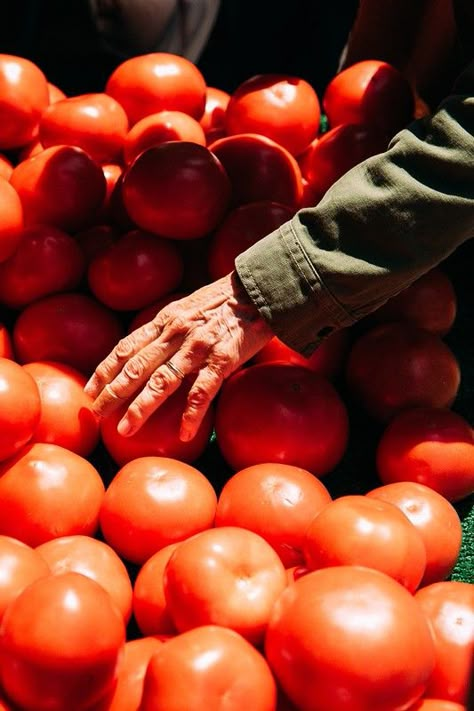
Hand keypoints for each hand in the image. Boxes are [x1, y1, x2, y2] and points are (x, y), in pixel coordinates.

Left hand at [84, 272, 273, 440]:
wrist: (259, 289)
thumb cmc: (224, 301)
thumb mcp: (187, 308)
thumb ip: (168, 328)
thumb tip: (148, 351)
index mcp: (165, 320)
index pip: (126, 347)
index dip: (105, 370)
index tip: (89, 390)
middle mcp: (176, 332)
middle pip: (136, 367)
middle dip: (113, 393)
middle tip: (96, 416)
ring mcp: (198, 346)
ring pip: (162, 381)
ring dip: (141, 407)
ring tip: (126, 429)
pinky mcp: (223, 358)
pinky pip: (202, 391)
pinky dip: (191, 414)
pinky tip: (182, 433)